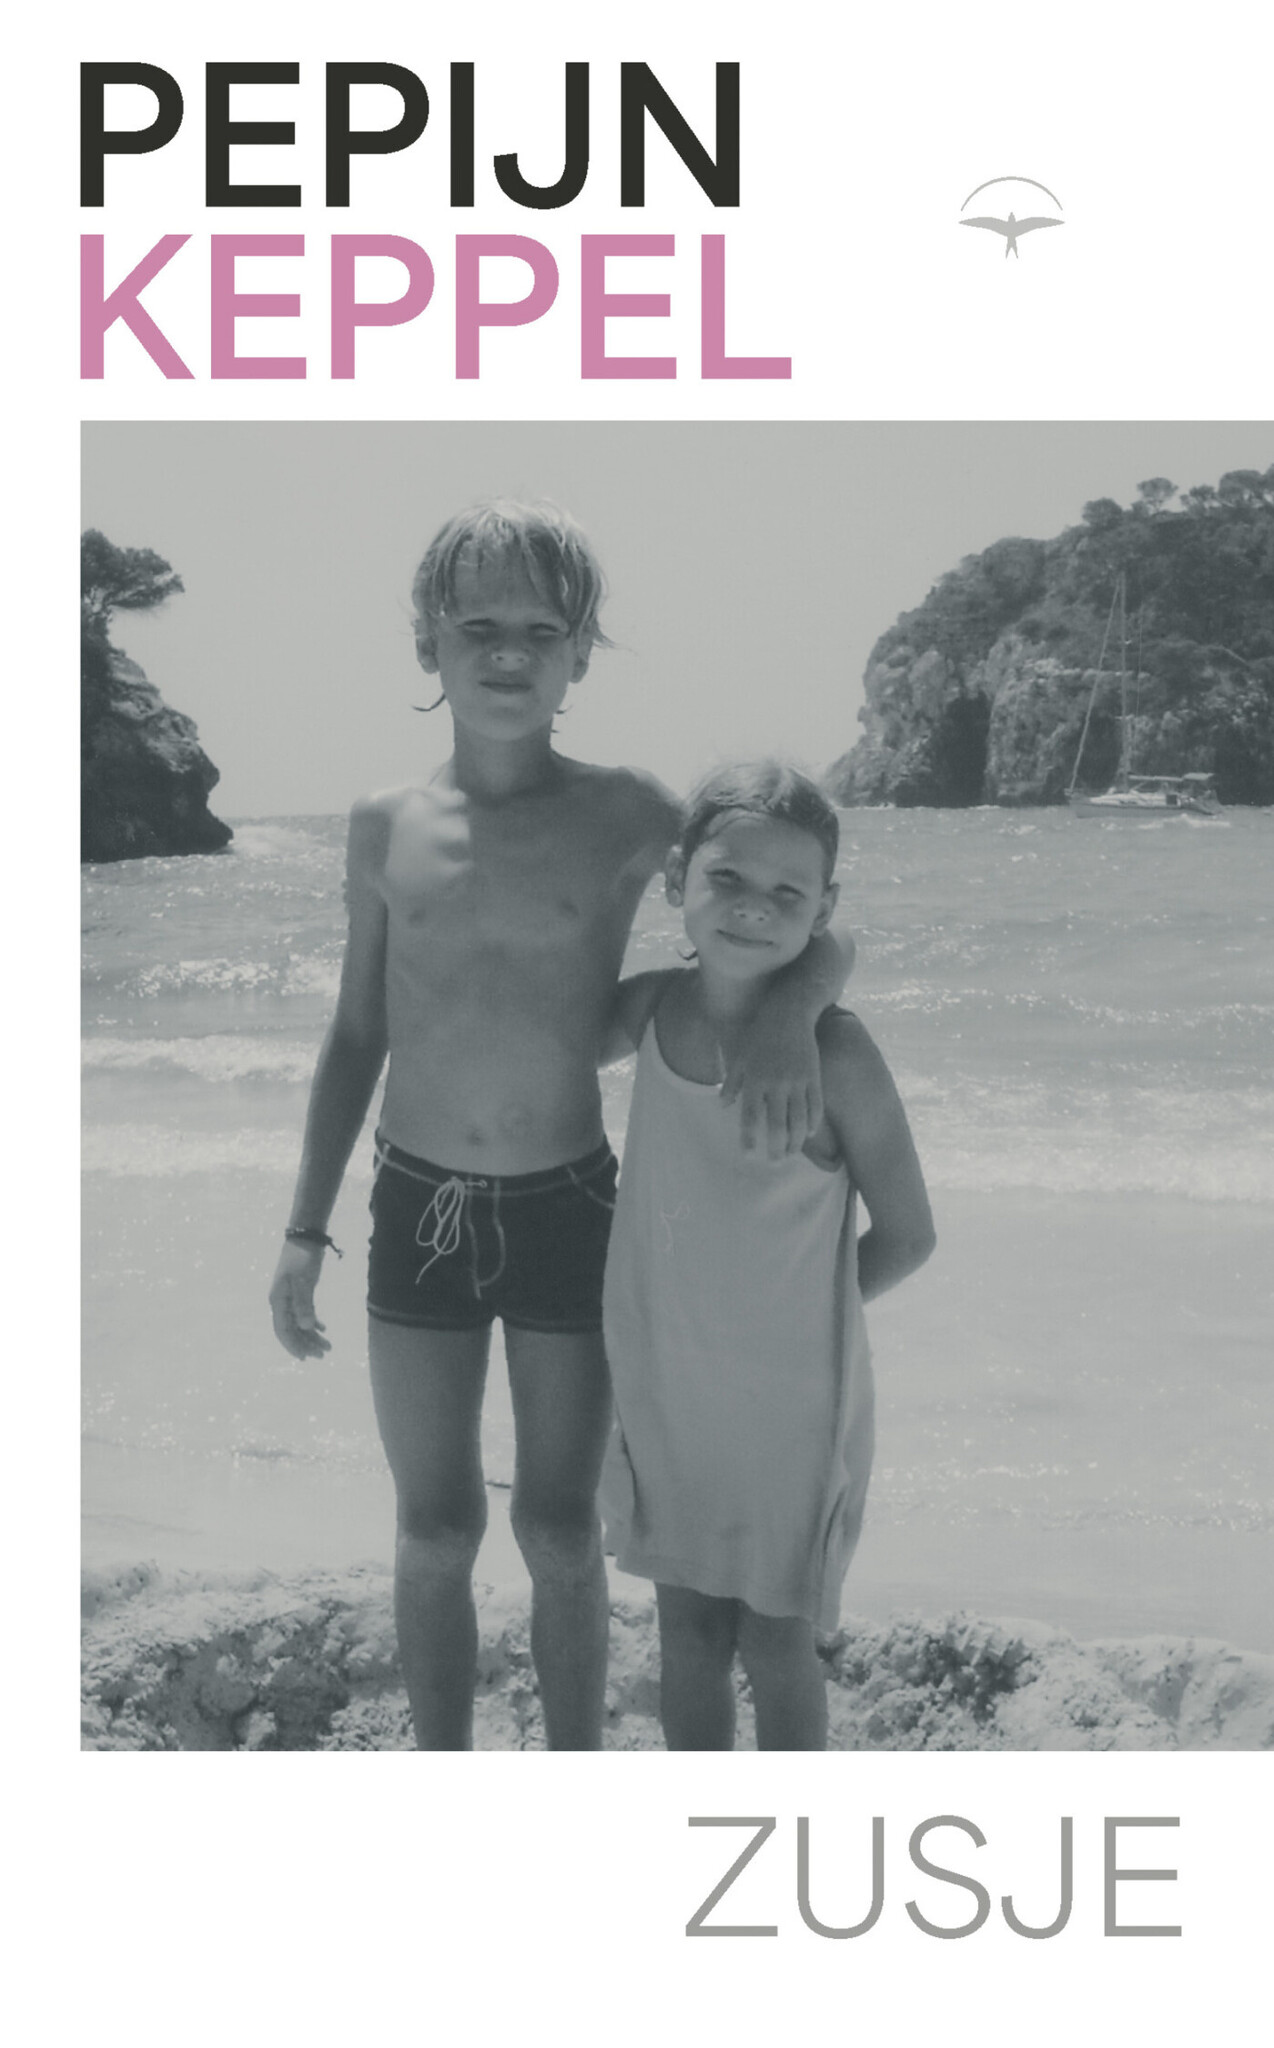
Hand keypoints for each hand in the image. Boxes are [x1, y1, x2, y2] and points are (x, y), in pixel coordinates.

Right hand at [269, 1239, 331, 1358]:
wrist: (306, 1235)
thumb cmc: (303, 1257)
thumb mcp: (304, 1280)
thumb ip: (304, 1304)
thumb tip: (306, 1327)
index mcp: (278, 1300)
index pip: (283, 1331)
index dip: (294, 1346)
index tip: (307, 1357)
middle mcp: (281, 1301)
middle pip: (291, 1330)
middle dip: (306, 1344)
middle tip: (324, 1354)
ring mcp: (289, 1296)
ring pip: (299, 1322)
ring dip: (312, 1335)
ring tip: (328, 1345)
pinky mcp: (299, 1290)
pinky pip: (303, 1312)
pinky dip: (313, 1322)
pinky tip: (323, 1328)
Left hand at [719, 1018, 822, 1158]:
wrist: (789, 1013)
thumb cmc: (759, 1035)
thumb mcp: (739, 1057)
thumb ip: (732, 1084)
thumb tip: (723, 1107)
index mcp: (755, 1079)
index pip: (750, 1116)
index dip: (749, 1137)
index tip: (748, 1154)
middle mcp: (777, 1083)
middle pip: (778, 1124)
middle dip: (776, 1148)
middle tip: (774, 1162)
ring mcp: (798, 1081)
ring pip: (800, 1120)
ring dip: (796, 1141)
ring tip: (790, 1153)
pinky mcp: (814, 1076)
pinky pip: (816, 1106)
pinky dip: (813, 1123)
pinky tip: (808, 1134)